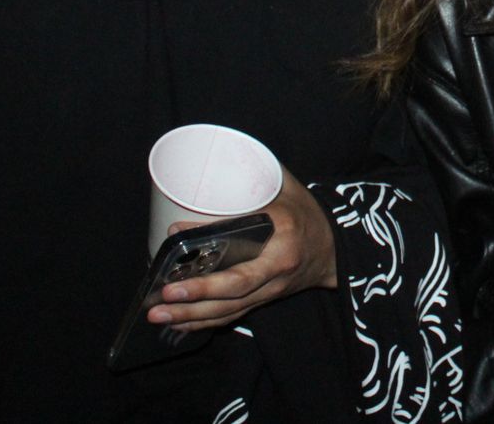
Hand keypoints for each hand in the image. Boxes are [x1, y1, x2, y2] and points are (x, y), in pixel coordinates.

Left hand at [146, 166, 335, 332]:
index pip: (243, 250)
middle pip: (233, 292)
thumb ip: (252, 181)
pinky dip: (204, 322)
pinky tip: (180, 323)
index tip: (176, 238)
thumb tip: (212, 169)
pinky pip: (232, 316)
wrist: (335, 248)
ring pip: (229, 310)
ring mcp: (271, 290)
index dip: (211, 249)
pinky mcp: (264, 300)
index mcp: (282, 240)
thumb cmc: (306, 213)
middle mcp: (276, 271)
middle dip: (195, 297)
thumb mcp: (285, 189)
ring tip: (158, 315)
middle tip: (162, 296)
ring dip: (192, 316)